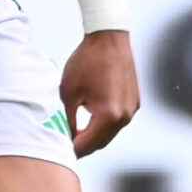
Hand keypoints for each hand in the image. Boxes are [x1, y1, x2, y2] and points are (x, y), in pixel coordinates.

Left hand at [59, 30, 139, 156]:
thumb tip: (64, 139)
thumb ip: (67, 120)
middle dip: (83, 146)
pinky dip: (104, 125)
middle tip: (64, 147)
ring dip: (94, 136)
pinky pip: (118, 121)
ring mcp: (132, 109)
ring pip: (110, 133)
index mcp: (108, 115)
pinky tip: (90, 120)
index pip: (87, 144)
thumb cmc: (86, 62)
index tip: (57, 154)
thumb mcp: (68, 94)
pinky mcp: (135, 102)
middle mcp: (124, 116)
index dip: (71, 151)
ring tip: (76, 134)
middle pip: (100, 143)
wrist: (109, 38)